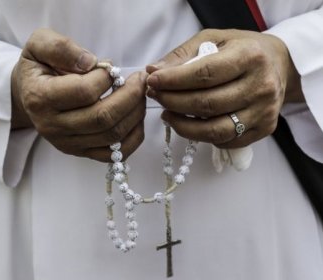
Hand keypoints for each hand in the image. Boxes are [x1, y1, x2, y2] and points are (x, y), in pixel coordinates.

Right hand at [11, 28, 145, 161]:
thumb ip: (60, 48)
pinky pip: (115, 154)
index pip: (84, 91)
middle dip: (131, 96)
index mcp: (41, 97)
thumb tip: (91, 63)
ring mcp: (67, 143)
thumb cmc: (39, 68)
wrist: (29, 95)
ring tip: (140, 94)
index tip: (112, 68)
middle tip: (140, 80)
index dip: (107, 77)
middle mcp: (52, 126)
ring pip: (113, 135)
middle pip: (103, 118)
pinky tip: (136, 117)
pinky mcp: (80, 152)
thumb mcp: (39, 45)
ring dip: (136, 113)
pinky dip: (133, 137)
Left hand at [146, 29, 302, 148]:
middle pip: (207, 104)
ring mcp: (265, 112)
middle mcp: (262, 86)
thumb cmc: (241, 50)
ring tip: (167, 114)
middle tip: (156, 97)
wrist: (278, 65)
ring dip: (183, 126)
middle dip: (173, 102)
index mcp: (250, 56)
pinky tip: (190, 124)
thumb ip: (182, 55)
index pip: (204, 74)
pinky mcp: (264, 129)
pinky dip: (202, 136)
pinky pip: (226, 141)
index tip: (152, 81)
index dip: (174, 81)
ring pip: (215, 130)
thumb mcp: (213, 39)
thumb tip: (153, 72)